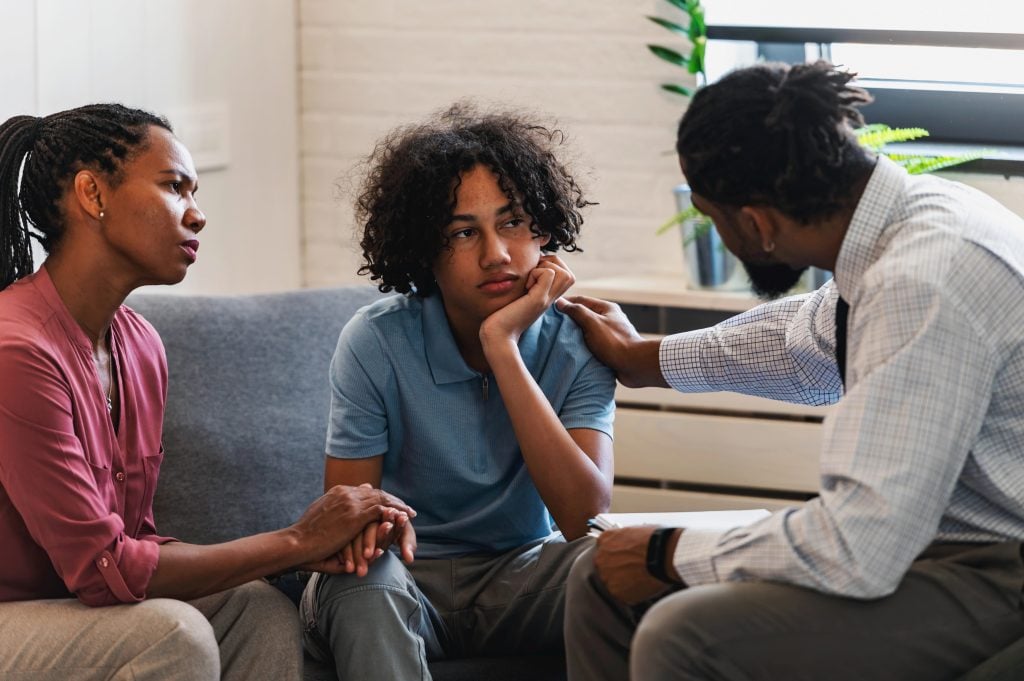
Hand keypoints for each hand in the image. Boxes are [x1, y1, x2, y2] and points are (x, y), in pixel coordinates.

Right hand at [291, 484, 414, 567]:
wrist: (297, 543)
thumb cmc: (306, 538)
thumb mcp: (321, 519)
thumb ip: (335, 513)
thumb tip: (346, 518)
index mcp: (337, 492)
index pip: (365, 491)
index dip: (379, 498)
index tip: (390, 505)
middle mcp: (345, 492)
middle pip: (376, 492)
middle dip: (393, 501)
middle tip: (406, 508)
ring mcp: (351, 501)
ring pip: (382, 499)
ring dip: (398, 506)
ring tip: (410, 514)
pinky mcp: (355, 514)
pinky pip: (381, 510)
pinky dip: (395, 512)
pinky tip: (404, 519)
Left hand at [480, 255, 574, 345]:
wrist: (497, 336)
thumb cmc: (501, 317)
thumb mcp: (518, 297)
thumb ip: (527, 286)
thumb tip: (528, 269)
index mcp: (547, 298)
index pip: (566, 277)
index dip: (552, 268)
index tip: (533, 275)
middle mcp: (550, 300)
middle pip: (569, 275)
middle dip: (551, 266)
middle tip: (532, 275)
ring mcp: (546, 300)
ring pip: (565, 273)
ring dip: (545, 268)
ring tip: (529, 281)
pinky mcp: (538, 300)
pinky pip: (549, 273)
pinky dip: (535, 273)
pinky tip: (525, 286)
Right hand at [555, 295, 667, 387]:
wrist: (634, 365)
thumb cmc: (614, 342)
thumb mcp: (593, 323)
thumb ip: (577, 311)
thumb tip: (560, 302)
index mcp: (607, 308)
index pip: (581, 300)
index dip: (566, 302)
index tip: (550, 308)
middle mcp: (609, 319)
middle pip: (584, 315)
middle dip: (569, 319)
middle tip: (551, 324)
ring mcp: (610, 334)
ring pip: (587, 331)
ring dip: (575, 334)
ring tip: (559, 338)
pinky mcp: (610, 348)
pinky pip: (592, 344)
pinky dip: (582, 346)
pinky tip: (573, 350)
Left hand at [594, 526, 676, 604]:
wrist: (663, 554)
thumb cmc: (656, 539)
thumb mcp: (634, 531)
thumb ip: (624, 541)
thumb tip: (629, 547)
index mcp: (604, 540)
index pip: (605, 550)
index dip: (618, 555)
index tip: (627, 558)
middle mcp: (601, 558)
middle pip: (606, 567)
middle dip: (619, 569)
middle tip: (636, 570)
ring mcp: (606, 576)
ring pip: (613, 582)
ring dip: (624, 582)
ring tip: (642, 578)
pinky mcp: (616, 592)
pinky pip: (622, 595)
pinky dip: (632, 594)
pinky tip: (644, 586)